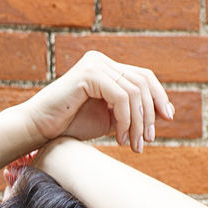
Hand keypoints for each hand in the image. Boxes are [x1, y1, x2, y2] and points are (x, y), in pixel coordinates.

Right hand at [22, 51, 172, 153]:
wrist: (39, 130)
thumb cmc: (69, 127)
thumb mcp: (107, 119)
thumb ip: (129, 112)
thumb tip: (162, 114)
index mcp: (107, 68)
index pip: (143, 76)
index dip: (159, 96)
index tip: (168, 119)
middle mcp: (102, 61)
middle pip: (142, 83)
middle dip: (150, 115)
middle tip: (148, 141)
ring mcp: (95, 64)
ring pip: (134, 92)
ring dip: (138, 123)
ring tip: (133, 145)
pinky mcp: (89, 74)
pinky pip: (120, 97)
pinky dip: (125, 120)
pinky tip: (119, 139)